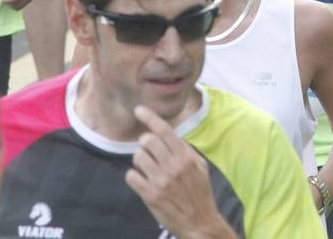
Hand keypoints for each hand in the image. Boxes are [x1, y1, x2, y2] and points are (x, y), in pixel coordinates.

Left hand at [126, 106, 231, 235]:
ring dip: (139, 160)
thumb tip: (169, 136)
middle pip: (147, 141)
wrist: (200, 222)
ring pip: (138, 157)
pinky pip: (131, 176)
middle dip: (144, 143)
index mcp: (186, 157)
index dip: (150, 117)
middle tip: (148, 151)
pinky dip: (134, 176)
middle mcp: (173, 166)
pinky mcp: (151, 195)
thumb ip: (185, 150)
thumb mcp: (200, 167)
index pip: (164, 130)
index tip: (139, 110)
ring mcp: (161, 181)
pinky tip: (142, 181)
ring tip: (147, 168)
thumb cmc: (200, 193)